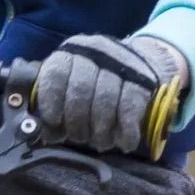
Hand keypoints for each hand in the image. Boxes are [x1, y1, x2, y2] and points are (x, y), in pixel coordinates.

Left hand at [35, 35, 187, 154]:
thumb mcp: (75, 82)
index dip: (51, 100)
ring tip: (100, 143)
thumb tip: (48, 135)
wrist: (147, 60)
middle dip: (77, 121)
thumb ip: (58, 105)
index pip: (56, 74)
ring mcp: (121, 63)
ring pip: (105, 100)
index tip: (54, 121)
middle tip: (80, 139)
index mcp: (71, 51)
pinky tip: (124, 143)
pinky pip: (130, 107)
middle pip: (80, 90)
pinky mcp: (143, 78)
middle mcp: (95, 52)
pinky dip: (126, 130)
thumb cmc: (100, 79)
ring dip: (101, 129)